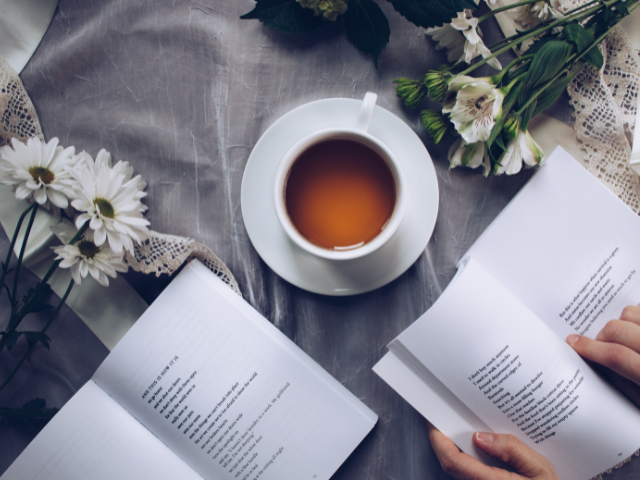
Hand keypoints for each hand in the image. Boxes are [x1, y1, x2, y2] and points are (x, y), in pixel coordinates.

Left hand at [427, 423, 558, 479]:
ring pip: (458, 469)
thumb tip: (480, 436)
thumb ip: (513, 451)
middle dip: (445, 440)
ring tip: (462, 427)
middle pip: (451, 463)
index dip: (438, 439)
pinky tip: (477, 445)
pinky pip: (468, 473)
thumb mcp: (540, 469)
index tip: (434, 420)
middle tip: (446, 416)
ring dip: (456, 448)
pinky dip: (467, 458)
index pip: (452, 461)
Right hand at [566, 303, 639, 406]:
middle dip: (602, 336)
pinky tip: (639, 329)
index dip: (589, 348)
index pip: (616, 356)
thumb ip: (625, 384)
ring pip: (632, 312)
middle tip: (600, 345)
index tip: (573, 343)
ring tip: (626, 335)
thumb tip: (597, 364)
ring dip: (623, 323)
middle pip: (618, 329)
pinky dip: (638, 315)